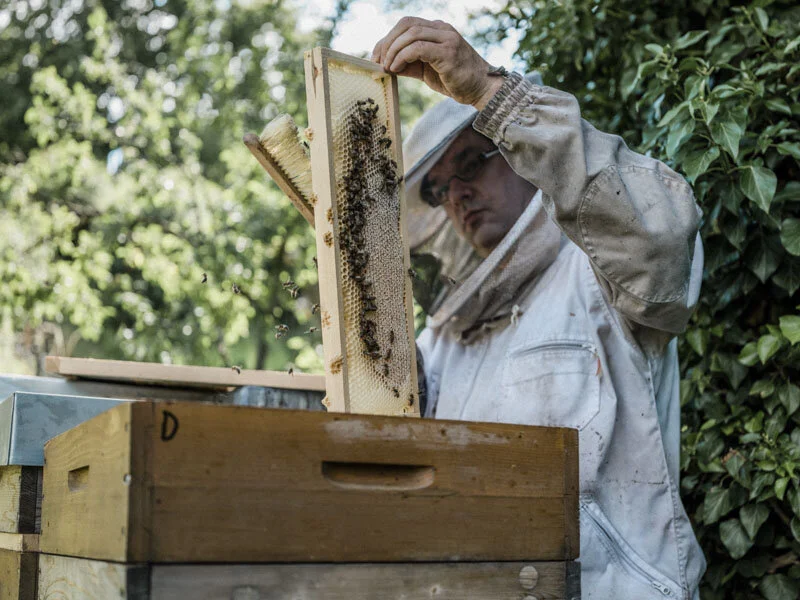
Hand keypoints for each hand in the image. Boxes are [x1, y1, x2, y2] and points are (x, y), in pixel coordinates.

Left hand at [371, 17, 502, 109]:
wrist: (481, 89)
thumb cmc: (456, 80)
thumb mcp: (427, 70)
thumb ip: (409, 64)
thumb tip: (385, 65)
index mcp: (437, 29)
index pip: (406, 24)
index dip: (387, 38)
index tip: (375, 57)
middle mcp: (442, 29)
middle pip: (406, 24)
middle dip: (387, 42)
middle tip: (378, 61)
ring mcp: (446, 39)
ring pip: (411, 34)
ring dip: (393, 50)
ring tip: (387, 67)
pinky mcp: (448, 53)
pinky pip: (418, 48)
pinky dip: (402, 57)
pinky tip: (396, 68)